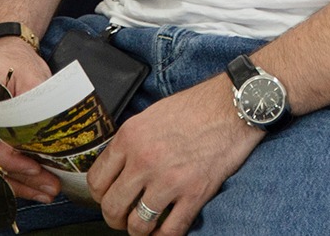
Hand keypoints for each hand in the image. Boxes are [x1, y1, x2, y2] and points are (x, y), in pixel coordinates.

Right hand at [0, 36, 60, 203]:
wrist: (0, 51)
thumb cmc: (15, 61)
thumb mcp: (31, 74)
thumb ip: (37, 102)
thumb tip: (50, 135)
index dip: (13, 159)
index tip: (37, 168)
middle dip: (21, 179)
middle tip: (49, 188)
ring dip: (16, 185)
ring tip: (44, 192)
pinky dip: (8, 179)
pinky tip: (29, 189)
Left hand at [88, 78, 262, 234]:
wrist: (232, 105)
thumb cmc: (196, 106)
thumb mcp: (151, 115)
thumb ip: (132, 141)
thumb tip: (119, 166)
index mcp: (130, 137)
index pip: (97, 180)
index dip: (100, 195)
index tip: (108, 197)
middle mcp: (144, 160)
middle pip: (112, 206)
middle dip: (115, 218)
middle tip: (123, 217)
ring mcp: (169, 179)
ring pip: (137, 224)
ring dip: (138, 230)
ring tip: (144, 226)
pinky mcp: (194, 193)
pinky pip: (170, 230)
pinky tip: (165, 231)